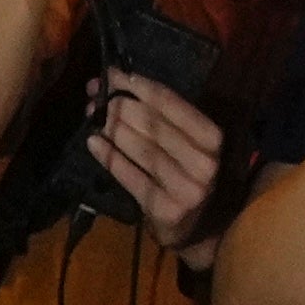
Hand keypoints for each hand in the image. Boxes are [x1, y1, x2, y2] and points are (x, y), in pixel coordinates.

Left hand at [88, 68, 227, 243]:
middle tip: (95, 96)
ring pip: (142, 150)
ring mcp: (186, 188)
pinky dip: (110, 158)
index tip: (113, 75)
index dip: (139, 86)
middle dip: (120, 106)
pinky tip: (93, 143)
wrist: (201, 228)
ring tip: (92, 116)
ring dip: (113, 129)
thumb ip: (164, 118)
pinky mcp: (165, 209)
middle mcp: (204, 162)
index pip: (171, 104)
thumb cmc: (190, 175)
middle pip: (153, 125)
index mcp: (212, 138)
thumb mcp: (190, 144)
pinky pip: (131, 177)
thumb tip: (121, 85)